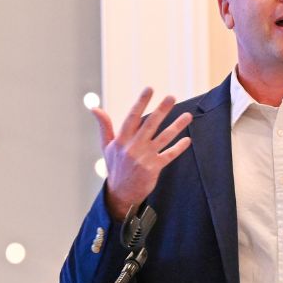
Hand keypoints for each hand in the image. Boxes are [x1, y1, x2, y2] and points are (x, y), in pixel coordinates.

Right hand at [91, 87, 193, 217]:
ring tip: (188, 115)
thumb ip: (104, 126)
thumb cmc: (115, 166)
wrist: (120, 194)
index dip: (141, 103)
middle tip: (172, 97)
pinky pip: (169, 155)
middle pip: (149, 125)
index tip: (149, 89)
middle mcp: (133, 148)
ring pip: (163, 139)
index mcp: (121, 141)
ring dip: (176, 127)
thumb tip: (94, 108)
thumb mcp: (106, 146)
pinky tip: (187, 139)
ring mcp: (144, 158)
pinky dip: (178, 148)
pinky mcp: (153, 168)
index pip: (132, 117)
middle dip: (161, 110)